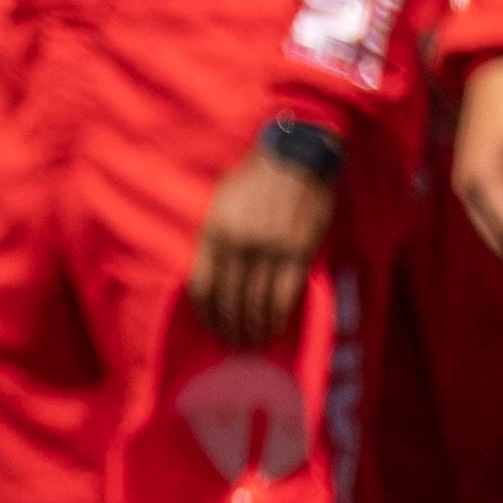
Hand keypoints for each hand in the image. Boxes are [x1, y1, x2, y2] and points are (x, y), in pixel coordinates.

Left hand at [187, 142, 338, 351]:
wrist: (295, 158)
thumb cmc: (253, 180)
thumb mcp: (221, 205)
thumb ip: (215, 240)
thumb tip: (213, 279)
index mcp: (215, 233)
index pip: (203, 288)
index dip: (206, 315)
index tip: (211, 328)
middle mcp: (240, 245)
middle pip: (229, 301)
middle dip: (230, 327)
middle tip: (234, 343)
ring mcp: (270, 250)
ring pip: (258, 303)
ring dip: (255, 328)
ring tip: (254, 342)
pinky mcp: (299, 252)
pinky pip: (285, 295)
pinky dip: (278, 318)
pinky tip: (275, 329)